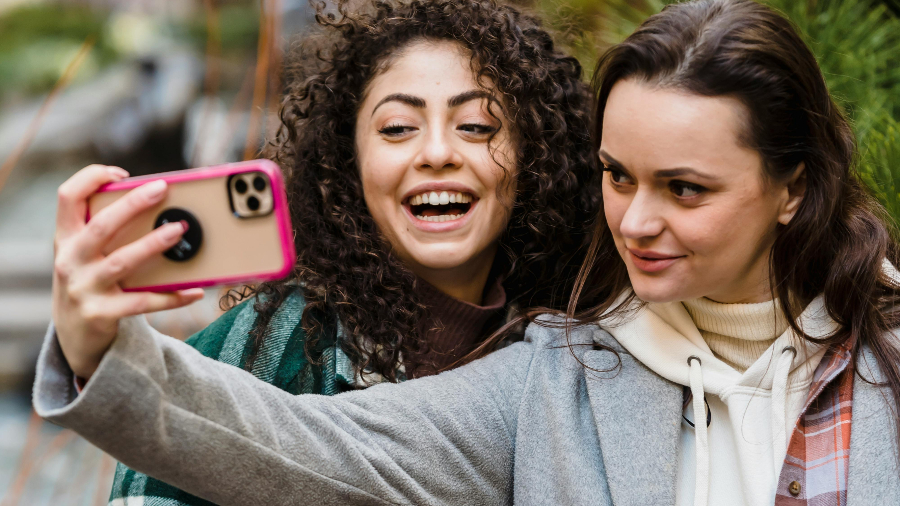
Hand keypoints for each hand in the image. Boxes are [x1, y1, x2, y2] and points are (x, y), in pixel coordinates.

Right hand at [52, 165, 204, 379]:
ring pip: (122, 262)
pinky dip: (172, 296)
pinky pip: (142, 302)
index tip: (121, 173)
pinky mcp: (101, 314)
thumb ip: (107, 232)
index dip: (90, 178)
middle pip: (101, 225)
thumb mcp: (86, 254)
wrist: (74, 335)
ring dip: (152, 244)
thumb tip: (161, 210)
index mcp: (66, 238)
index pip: (67, 197)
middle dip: (132, 204)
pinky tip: (194, 290)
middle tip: (162, 189)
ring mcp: (83, 288)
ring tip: (179, 231)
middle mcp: (70, 260)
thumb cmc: (90, 281)